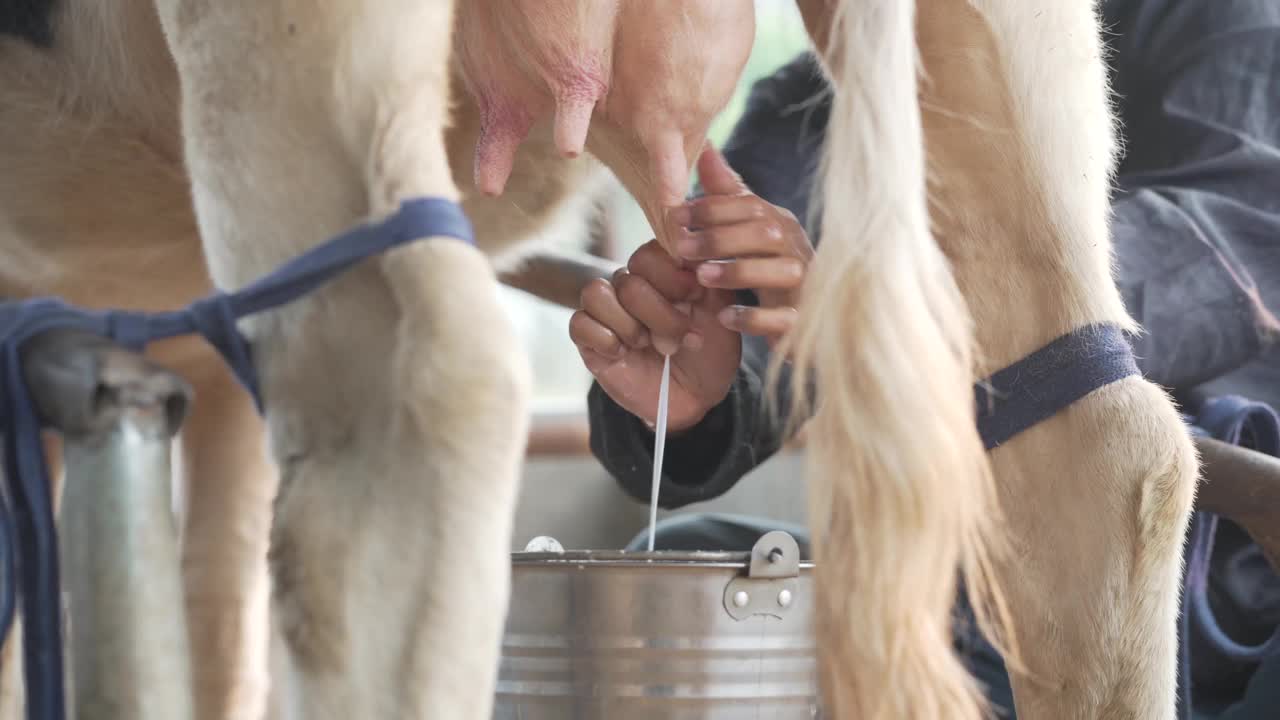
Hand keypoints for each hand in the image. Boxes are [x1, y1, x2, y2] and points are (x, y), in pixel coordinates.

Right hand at [570, 240, 741, 431]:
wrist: (698, 398)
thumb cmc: (710, 352)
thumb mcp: (721, 311)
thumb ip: (707, 275)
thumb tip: (689, 242)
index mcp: (661, 272)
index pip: (648, 254)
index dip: (670, 276)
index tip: (695, 298)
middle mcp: (630, 285)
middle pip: (628, 280)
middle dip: (661, 315)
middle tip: (683, 339)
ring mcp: (607, 311)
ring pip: (596, 294)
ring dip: (630, 326)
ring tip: (651, 347)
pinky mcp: (588, 339)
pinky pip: (580, 323)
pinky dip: (605, 340)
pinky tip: (625, 354)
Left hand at [666, 146, 813, 348]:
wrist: (806, 321)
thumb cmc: (768, 268)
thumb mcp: (748, 228)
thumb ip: (728, 194)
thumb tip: (705, 147)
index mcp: (781, 225)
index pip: (751, 206)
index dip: (713, 208)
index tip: (676, 216)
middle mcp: (797, 249)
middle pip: (766, 233)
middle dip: (721, 238)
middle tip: (682, 248)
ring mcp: (805, 285)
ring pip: (781, 272)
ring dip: (739, 271)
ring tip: (702, 277)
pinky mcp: (803, 320)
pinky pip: (783, 318)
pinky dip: (753, 317)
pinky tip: (724, 317)